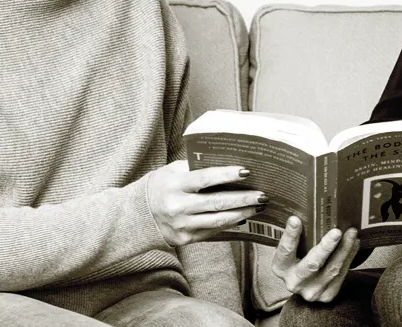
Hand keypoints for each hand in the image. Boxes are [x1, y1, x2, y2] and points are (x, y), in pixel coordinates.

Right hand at [146, 160, 264, 246]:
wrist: (139, 214)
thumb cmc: (162, 186)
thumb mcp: (173, 171)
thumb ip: (196, 168)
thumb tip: (228, 162)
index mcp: (175, 185)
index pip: (204, 178)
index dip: (226, 174)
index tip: (247, 171)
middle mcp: (178, 207)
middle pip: (217, 203)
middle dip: (243, 198)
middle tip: (263, 194)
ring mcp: (182, 225)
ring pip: (219, 220)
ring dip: (242, 213)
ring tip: (258, 206)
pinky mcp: (186, 239)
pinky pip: (213, 232)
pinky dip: (230, 224)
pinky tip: (243, 217)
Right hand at [271, 216, 359, 302]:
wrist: (305, 285)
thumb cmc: (298, 258)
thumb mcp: (292, 249)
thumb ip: (297, 236)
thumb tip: (308, 211)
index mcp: (281, 268)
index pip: (285, 251)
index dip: (290, 236)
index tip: (295, 220)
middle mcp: (295, 282)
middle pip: (312, 264)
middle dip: (326, 247)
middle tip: (337, 232)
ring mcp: (312, 291)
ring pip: (331, 270)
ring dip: (344, 249)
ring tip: (351, 233)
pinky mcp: (328, 295)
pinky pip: (341, 274)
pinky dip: (349, 257)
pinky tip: (354, 243)